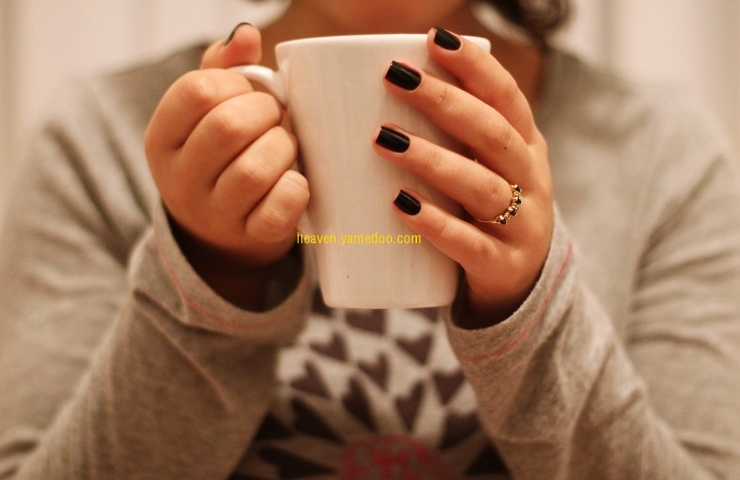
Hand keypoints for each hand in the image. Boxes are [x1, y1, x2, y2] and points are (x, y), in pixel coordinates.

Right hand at [145, 24, 308, 306]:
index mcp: (162, 138)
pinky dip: (296, 189)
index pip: (197, 90)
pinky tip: (295, 182)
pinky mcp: (249, 238)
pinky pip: (279, 209)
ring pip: (255, 169)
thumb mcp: (206, 115)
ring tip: (286, 150)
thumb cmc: (221, 160)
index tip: (249, 95)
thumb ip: (223, 70)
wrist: (221, 236)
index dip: (237, 85)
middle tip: (276, 121)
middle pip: (229, 127)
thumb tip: (246, 32)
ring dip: (284, 150)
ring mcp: (212, 214)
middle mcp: (178, 178)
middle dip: (267, 115)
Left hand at [373, 28, 553, 326]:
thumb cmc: (486, 211)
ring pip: (481, 186)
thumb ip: (455, 135)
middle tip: (396, 79)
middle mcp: (531, 180)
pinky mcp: (501, 264)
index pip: (507, 98)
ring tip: (386, 140)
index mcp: (526, 147)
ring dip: (434, 160)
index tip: (434, 39)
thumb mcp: (487, 168)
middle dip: (446, 103)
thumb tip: (380, 89)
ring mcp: (521, 224)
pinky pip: (470, 244)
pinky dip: (436, 224)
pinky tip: (403, 206)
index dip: (475, 66)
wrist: (521, 284)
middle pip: (492, 134)